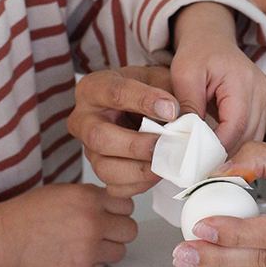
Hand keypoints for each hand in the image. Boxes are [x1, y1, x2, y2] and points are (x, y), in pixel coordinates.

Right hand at [0, 184, 136, 266]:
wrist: (6, 238)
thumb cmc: (29, 213)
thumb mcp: (63, 191)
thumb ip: (91, 197)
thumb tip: (114, 205)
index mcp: (89, 198)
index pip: (127, 205)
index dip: (118, 211)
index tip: (109, 214)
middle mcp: (93, 222)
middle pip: (130, 229)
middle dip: (118, 230)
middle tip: (103, 232)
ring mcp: (89, 248)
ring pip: (121, 251)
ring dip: (108, 249)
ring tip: (88, 245)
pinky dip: (93, 263)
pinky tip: (74, 255)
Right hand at [68, 66, 178, 196]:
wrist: (144, 109)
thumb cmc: (149, 91)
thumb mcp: (160, 79)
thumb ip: (171, 91)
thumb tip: (181, 116)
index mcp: (94, 88)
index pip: (115, 93)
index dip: (145, 101)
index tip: (172, 110)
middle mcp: (84, 120)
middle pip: (99, 137)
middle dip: (136, 145)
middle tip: (165, 144)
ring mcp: (89, 149)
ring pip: (105, 167)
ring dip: (140, 170)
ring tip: (165, 163)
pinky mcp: (102, 170)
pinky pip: (115, 187)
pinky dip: (140, 184)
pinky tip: (157, 173)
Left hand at [170, 2, 265, 151]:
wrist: (211, 38)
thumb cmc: (198, 52)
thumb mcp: (184, 74)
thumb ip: (187, 104)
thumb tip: (186, 136)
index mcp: (243, 80)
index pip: (235, 126)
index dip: (218, 147)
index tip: (198, 162)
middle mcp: (261, 90)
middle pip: (248, 135)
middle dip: (225, 154)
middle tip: (201, 170)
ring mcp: (265, 98)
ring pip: (254, 137)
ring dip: (233, 151)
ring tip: (209, 163)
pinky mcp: (262, 105)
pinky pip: (253, 131)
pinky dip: (237, 142)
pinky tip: (219, 151)